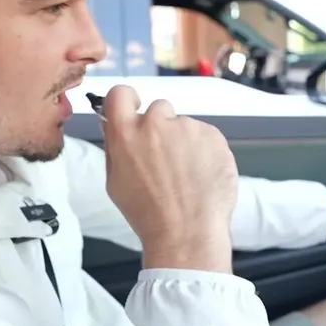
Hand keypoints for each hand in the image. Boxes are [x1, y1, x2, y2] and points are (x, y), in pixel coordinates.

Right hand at [100, 85, 238, 272]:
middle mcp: (156, 123)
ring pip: (185, 126)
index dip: (128, 100)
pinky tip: (201, 177)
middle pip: (158, 109)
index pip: (120, 93)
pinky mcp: (213, 135)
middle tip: (165, 158)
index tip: (134, 109)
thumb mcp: (115, 182)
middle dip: (161, 127)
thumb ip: (115, 146)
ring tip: (186, 176)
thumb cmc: (148, 213)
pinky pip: (206, 136)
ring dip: (185, 142)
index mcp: (126, 134)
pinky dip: (205, 151)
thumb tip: (112, 123)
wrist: (187, 232)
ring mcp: (188, 127)